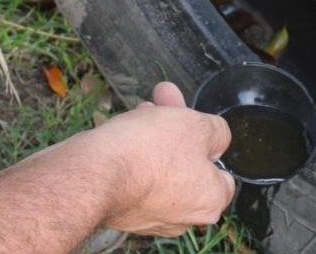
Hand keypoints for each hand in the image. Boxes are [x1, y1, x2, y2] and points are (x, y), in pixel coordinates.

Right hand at [91, 82, 234, 235]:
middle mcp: (182, 216)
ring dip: (156, 134)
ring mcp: (150, 215)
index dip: (211, 145)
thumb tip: (217, 137)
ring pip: (161, 166)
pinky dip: (135, 152)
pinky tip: (129, 125)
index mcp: (209, 201)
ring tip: (147, 106)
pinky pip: (137, 176)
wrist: (92, 172)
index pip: (223, 175)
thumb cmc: (151, 151)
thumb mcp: (199, 126)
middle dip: (178, 127)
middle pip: (189, 163)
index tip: (199, 124)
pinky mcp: (121, 209)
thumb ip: (218, 131)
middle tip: (168, 99)